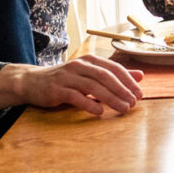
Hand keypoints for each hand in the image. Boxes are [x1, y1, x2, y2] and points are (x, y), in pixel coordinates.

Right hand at [0, 54, 143, 115]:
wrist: (32, 82)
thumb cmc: (66, 80)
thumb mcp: (90, 75)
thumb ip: (114, 76)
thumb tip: (141, 76)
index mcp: (90, 60)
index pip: (114, 68)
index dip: (129, 81)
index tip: (140, 94)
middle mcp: (80, 65)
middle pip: (106, 77)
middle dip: (123, 90)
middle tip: (134, 103)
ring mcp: (68, 77)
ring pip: (93, 86)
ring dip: (111, 98)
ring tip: (123, 109)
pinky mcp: (57, 89)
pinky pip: (76, 96)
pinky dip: (89, 104)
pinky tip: (100, 112)